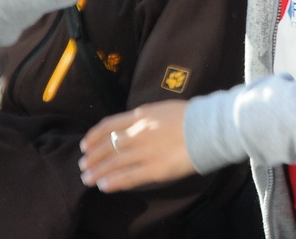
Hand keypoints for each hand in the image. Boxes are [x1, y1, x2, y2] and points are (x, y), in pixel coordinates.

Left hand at [80, 100, 196, 191]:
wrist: (212, 127)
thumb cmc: (193, 116)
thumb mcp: (164, 109)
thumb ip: (146, 117)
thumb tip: (131, 127)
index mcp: (142, 115)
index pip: (109, 125)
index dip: (94, 136)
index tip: (85, 145)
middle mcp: (139, 133)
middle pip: (107, 146)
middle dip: (92, 157)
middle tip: (83, 166)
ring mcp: (146, 152)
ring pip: (113, 163)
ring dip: (98, 172)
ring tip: (88, 179)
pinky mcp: (155, 169)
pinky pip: (129, 177)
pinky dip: (114, 182)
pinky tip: (104, 186)